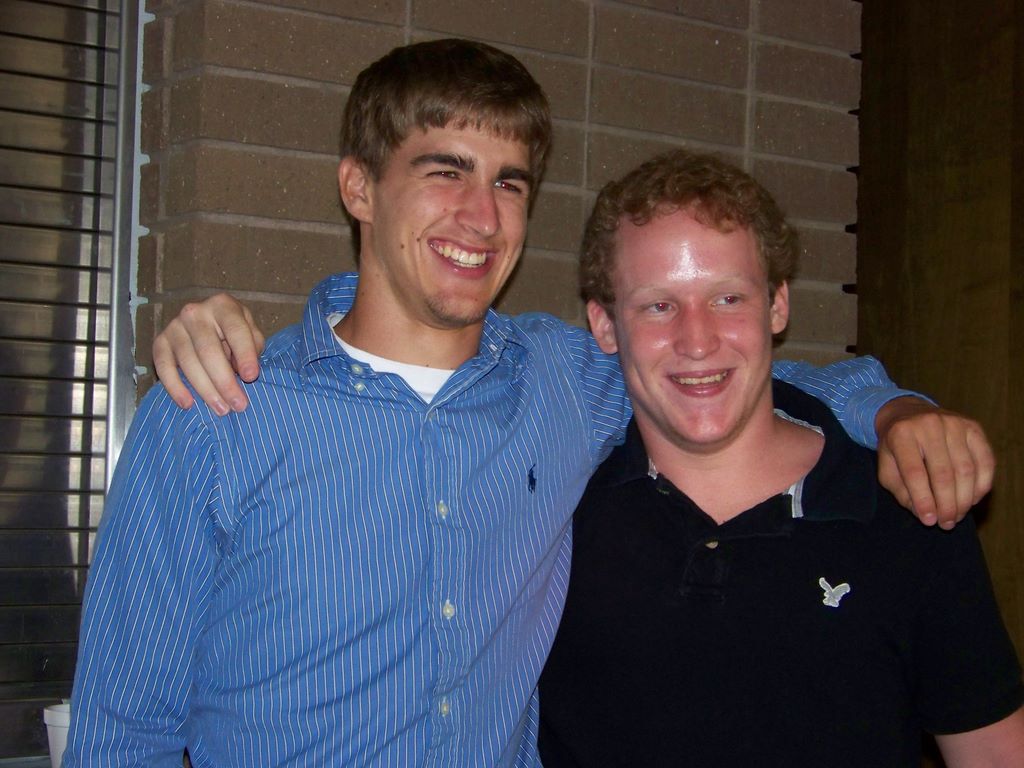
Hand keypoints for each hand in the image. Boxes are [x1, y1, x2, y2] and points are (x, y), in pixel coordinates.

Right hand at [152, 293, 265, 414]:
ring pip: (188, 363)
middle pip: (209, 351)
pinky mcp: (160, 342)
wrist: (205, 322)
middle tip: (238, 404)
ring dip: (206, 390)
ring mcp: (175, 327)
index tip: (252, 377)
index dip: (244, 354)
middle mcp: (195, 313)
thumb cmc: (233, 332)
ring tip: (222, 409)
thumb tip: (243, 372)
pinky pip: (164, 367)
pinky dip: (175, 388)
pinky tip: (188, 404)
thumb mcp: (250, 332)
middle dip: (225, 382)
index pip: (235, 330)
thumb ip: (252, 347)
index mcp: (223, 306)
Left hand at [875, 397, 994, 527]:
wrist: (908, 414)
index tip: (929, 521)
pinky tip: (971, 500)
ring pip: (966, 470)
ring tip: (957, 516)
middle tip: (946, 524)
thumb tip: (925, 513)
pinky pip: (985, 462)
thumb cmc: (896, 448)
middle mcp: (929, 425)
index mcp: (901, 434)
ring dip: (964, 500)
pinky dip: (981, 486)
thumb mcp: (887, 467)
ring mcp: (954, 423)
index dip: (923, 500)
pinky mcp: (973, 427)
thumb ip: (901, 491)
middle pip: (943, 474)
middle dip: (947, 505)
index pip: (915, 473)